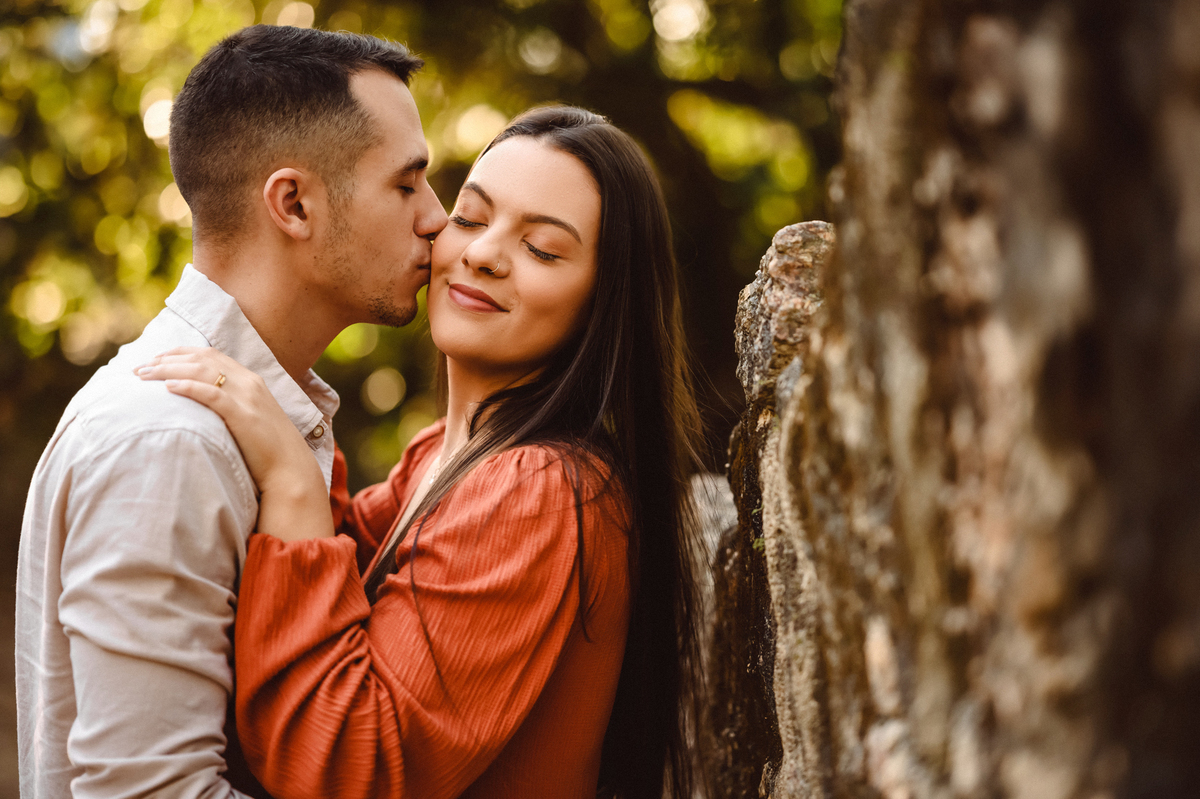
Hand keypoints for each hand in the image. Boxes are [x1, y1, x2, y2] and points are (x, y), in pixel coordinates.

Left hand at [136, 348, 332, 540]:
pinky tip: (168, 387)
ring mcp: (247, 398)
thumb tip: (201, 406)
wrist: (290, 470)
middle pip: (202, 358)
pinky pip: (211, 394)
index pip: (210, 354)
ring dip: (169, 369)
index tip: (155, 358)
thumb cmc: (267, 450)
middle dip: (167, 359)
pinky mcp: (243, 416)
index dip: (180, 352)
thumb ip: (231, 405)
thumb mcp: (250, 418)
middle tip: (139, 367)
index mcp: (251, 380)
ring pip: (202, 370)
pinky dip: (188, 386)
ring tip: (144, 375)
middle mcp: (249, 383)